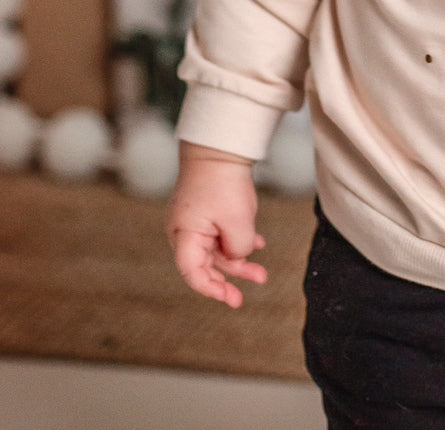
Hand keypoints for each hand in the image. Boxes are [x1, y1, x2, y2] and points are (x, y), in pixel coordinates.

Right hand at [167, 140, 267, 307]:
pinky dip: (237, 241)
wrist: (221, 145)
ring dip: (238, 261)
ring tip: (262, 275)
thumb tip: (238, 256)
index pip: (192, 273)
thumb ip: (238, 249)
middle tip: (241, 298)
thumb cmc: (224, 182)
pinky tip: (257, 245)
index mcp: (183, 235)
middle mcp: (183, 230)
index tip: (230, 298)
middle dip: (227, 280)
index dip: (211, 289)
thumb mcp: (239, 223)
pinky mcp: (204, 209)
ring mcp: (193, 219)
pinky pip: (220, 233)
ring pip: (216, 250)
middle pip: (204, 264)